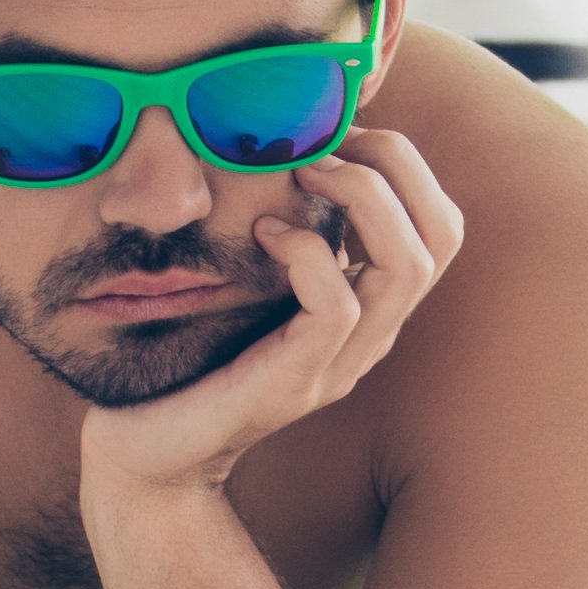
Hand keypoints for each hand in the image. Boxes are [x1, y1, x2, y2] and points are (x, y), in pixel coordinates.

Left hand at [80, 127, 467, 504]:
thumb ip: (282, 230)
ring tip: (305, 175)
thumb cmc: (187, 352)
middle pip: (443, 235)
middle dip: (395, 166)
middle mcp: (371, 335)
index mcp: (370, 306)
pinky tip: (263, 233)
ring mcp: (339, 363)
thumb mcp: (248, 278)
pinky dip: (308, 253)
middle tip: (327, 144)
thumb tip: (282, 143)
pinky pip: (338, 306)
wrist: (145, 452)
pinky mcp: (296, 382)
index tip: (339, 136)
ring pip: (407, 266)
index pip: (441, 225)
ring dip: (361, 199)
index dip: (404, 165)